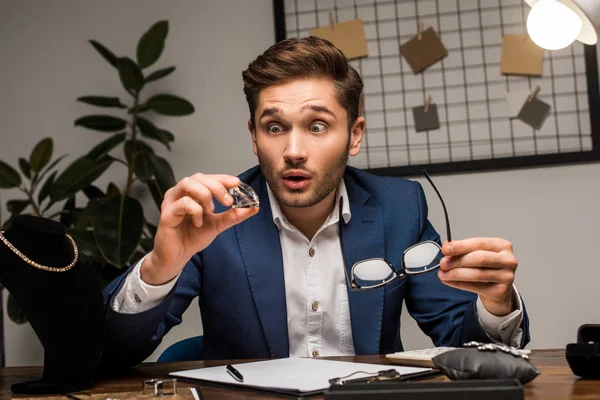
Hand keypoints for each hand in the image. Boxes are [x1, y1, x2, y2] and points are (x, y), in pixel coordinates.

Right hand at [141, 173, 258, 284]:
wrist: (178, 257)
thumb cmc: (192, 237)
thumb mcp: (218, 224)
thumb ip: (233, 215)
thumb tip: (253, 207)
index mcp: (191, 192)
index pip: (207, 177)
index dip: (222, 178)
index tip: (237, 183)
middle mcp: (179, 193)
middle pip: (198, 177)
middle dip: (217, 186)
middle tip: (228, 201)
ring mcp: (171, 202)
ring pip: (188, 184)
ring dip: (205, 195)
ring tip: (211, 211)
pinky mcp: (166, 214)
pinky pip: (183, 203)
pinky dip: (196, 211)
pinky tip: (199, 223)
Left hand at [438, 238, 517, 315]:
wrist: (498, 288)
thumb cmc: (487, 267)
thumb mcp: (477, 253)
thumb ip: (463, 249)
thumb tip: (447, 246)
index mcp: (502, 245)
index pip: (479, 243)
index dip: (460, 246)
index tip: (445, 248)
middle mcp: (508, 260)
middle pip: (479, 258)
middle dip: (457, 260)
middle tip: (442, 263)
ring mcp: (507, 276)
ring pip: (477, 274)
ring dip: (456, 274)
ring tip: (443, 274)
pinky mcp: (501, 291)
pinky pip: (475, 287)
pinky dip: (459, 284)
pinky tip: (449, 281)